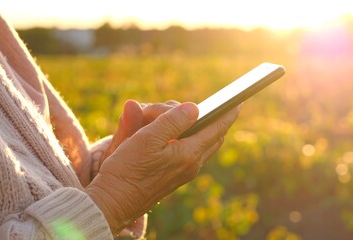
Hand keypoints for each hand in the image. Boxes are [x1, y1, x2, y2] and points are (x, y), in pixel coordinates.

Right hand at [86, 102, 239, 233]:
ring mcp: (184, 171)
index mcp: (189, 154)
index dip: (228, 113)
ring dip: (186, 126)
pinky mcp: (174, 175)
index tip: (238, 101)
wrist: (113, 202)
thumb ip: (173, 120)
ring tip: (153, 117)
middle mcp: (191, 164)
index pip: (217, 129)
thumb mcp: (147, 138)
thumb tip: (195, 107)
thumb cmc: (127, 170)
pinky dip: (180, 137)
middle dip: (200, 117)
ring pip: (197, 142)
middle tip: (177, 108)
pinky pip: (186, 150)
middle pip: (210, 135)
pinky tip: (162, 132)